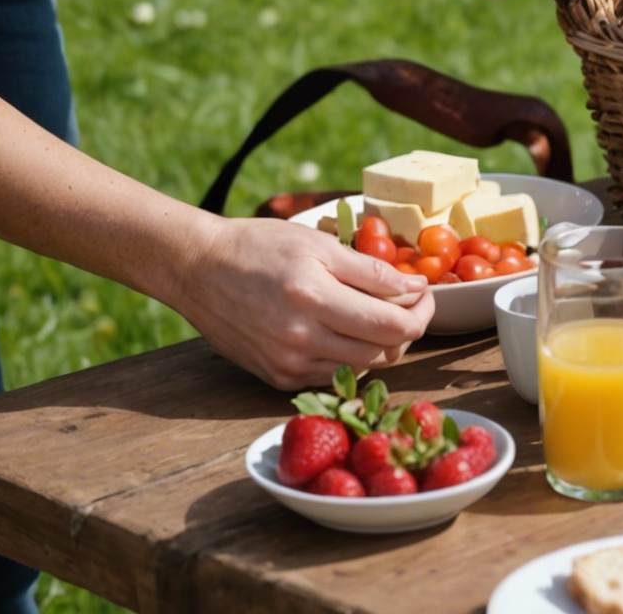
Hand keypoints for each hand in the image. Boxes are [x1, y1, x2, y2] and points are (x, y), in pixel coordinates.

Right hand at [170, 218, 435, 390]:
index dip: (422, 313)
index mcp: (314, 299)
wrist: (197, 269)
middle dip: (407, 329)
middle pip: (384, 353)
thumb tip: (416, 288)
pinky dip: (350, 357)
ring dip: (381, 345)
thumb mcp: (320, 244)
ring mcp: (287, 364)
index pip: (393, 326)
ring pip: (362, 368)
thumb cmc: (259, 247)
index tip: (426, 295)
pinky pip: (332, 376)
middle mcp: (301, 340)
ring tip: (378, 315)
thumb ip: (372, 271)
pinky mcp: (277, 378)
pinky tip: (345, 331)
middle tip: (408, 304)